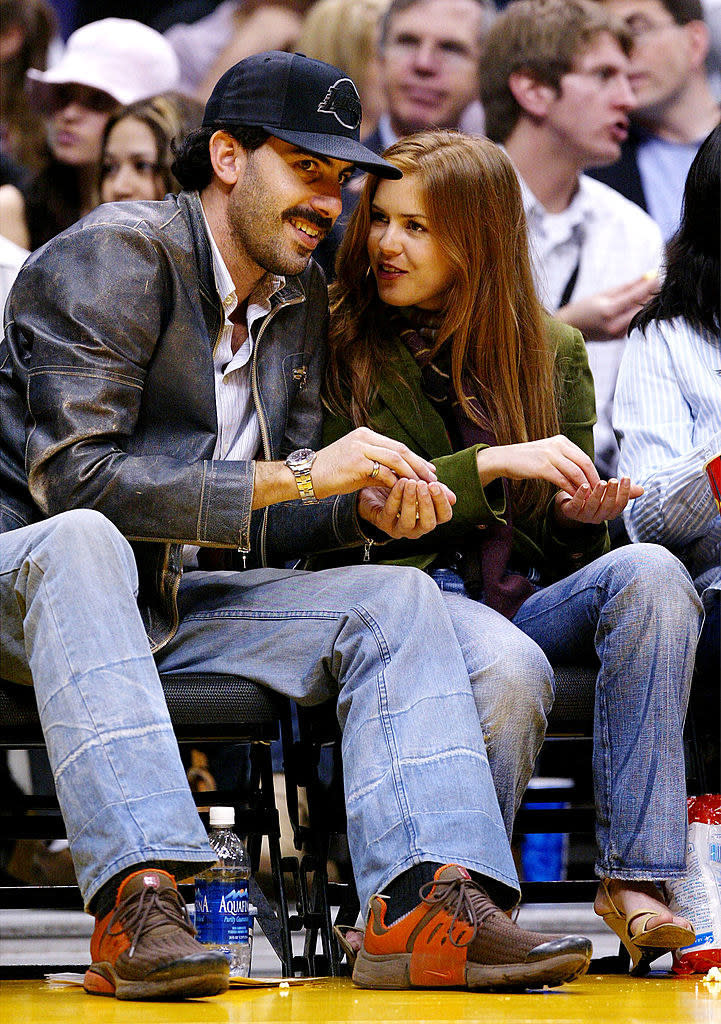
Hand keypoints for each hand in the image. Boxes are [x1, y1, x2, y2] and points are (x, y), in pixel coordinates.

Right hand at [311, 427, 437, 498]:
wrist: (306, 476)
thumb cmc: (330, 473)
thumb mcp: (357, 466)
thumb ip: (377, 467)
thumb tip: (399, 477)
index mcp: (364, 435)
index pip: (396, 446)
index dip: (416, 458)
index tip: (429, 470)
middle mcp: (364, 437)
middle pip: (400, 450)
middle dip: (419, 465)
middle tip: (434, 478)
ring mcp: (361, 448)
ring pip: (396, 459)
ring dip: (413, 474)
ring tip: (424, 486)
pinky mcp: (358, 462)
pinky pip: (384, 472)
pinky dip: (397, 482)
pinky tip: (405, 492)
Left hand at [357, 478, 455, 539]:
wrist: (375, 487)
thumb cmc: (401, 487)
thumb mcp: (420, 485)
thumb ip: (434, 489)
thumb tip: (452, 497)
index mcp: (430, 518)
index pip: (444, 516)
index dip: (442, 502)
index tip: (435, 485)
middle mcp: (417, 528)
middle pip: (429, 523)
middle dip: (427, 503)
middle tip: (423, 485)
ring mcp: (399, 529)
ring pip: (408, 521)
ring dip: (411, 501)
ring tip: (410, 483)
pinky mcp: (383, 524)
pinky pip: (391, 511)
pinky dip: (396, 496)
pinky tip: (399, 483)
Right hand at [477, 435, 600, 494]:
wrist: (503, 458)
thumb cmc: (525, 459)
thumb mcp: (547, 453)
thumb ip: (563, 458)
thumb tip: (579, 472)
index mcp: (561, 440)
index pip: (584, 457)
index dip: (593, 472)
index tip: (598, 485)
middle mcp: (558, 445)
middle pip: (584, 463)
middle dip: (593, 479)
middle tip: (599, 493)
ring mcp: (550, 455)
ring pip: (575, 472)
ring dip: (584, 487)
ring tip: (589, 498)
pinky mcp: (542, 467)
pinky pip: (562, 480)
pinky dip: (571, 489)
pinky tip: (574, 497)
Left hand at [554, 476, 643, 526]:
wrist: (569, 503)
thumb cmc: (592, 497)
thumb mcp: (608, 494)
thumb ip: (624, 492)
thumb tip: (642, 490)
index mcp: (609, 513)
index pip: (620, 505)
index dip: (624, 492)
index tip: (626, 478)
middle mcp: (598, 517)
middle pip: (607, 507)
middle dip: (611, 493)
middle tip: (613, 480)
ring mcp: (584, 516)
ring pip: (592, 506)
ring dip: (598, 494)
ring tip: (602, 482)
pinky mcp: (570, 512)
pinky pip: (576, 505)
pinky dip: (580, 495)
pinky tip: (584, 485)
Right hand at [556, 273, 658, 339]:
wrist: (569, 330)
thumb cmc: (583, 308)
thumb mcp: (602, 294)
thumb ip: (626, 287)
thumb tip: (647, 276)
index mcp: (608, 311)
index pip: (636, 296)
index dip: (650, 285)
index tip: (660, 276)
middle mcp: (614, 325)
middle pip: (642, 308)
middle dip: (652, 295)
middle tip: (662, 283)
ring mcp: (617, 334)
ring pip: (640, 317)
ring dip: (648, 305)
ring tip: (654, 293)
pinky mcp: (619, 338)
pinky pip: (634, 323)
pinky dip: (639, 314)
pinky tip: (642, 305)